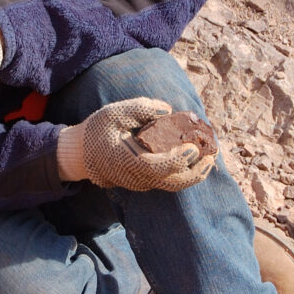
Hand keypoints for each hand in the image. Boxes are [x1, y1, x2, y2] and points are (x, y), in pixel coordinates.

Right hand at [56, 98, 215, 191]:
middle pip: (170, 182)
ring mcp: (141, 182)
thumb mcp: (113, 113)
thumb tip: (167, 109)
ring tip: (211, 158)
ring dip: (194, 174)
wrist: (82, 154)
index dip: (176, 160)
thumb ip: (139, 109)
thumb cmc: (98, 130)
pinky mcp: (145, 181)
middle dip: (194, 172)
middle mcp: (135, 177)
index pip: (155, 167)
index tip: (193, 149)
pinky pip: (169, 180)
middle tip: (212, 156)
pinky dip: (185, 172)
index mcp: (125, 161)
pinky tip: (198, 159)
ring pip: (172, 184)